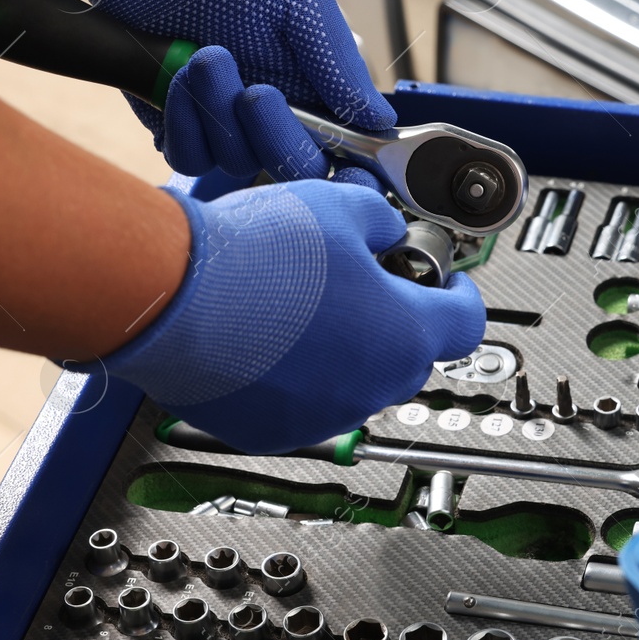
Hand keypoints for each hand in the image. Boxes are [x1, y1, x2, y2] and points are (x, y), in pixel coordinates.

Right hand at [102, 179, 484, 453]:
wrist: (172, 297)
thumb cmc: (255, 258)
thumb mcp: (341, 206)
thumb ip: (380, 221)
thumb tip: (383, 231)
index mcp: (406, 335)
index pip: (466, 322)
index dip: (459, 294)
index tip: (445, 283)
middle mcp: (372, 388)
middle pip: (407, 354)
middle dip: (393, 318)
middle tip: (360, 281)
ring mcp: (322, 416)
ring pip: (353, 381)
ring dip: (342, 349)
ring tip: (300, 304)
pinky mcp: (271, 432)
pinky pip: (302, 403)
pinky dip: (295, 375)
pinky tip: (267, 336)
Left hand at [158, 45, 383, 186]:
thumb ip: (339, 63)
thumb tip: (379, 117)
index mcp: (316, 84)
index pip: (348, 147)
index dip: (351, 164)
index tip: (341, 159)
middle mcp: (276, 110)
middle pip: (296, 168)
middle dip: (275, 135)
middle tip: (256, 91)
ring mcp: (226, 121)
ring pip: (237, 162)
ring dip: (218, 112)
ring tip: (206, 57)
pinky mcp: (179, 124)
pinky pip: (188, 156)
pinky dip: (183, 120)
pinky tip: (177, 77)